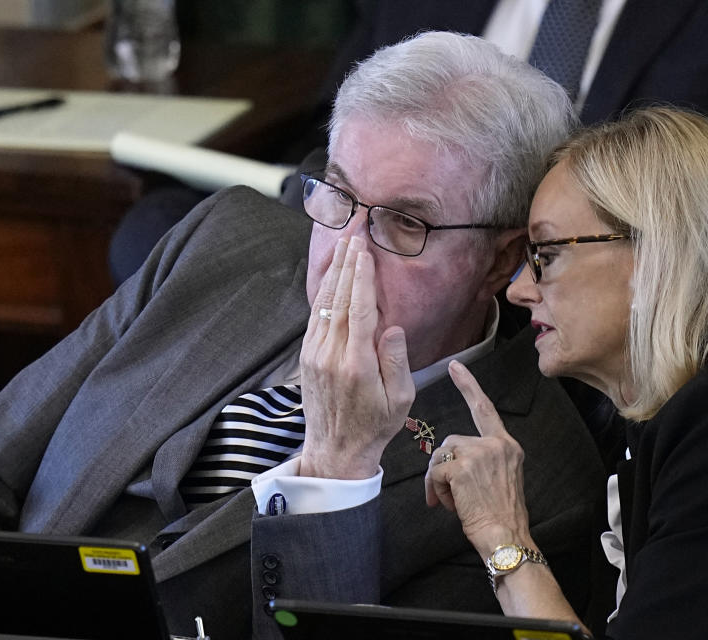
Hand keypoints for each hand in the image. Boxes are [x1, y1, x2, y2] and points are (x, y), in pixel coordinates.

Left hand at [298, 236, 414, 478]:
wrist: (336, 451)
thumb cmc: (376, 425)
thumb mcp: (400, 399)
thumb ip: (396, 360)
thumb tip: (393, 327)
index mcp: (357, 364)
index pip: (360, 310)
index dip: (362, 278)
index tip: (366, 252)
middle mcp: (332, 355)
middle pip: (339, 299)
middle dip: (348, 264)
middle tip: (355, 234)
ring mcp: (315, 355)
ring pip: (324, 304)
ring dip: (334, 273)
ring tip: (343, 246)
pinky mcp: (307, 358)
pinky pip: (315, 317)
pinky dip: (322, 293)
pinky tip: (330, 277)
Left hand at [424, 360, 531, 557]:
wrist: (506, 538)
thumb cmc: (500, 517)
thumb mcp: (501, 480)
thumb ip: (483, 461)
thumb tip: (452, 463)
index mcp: (507, 446)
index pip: (485, 409)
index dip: (469, 386)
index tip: (456, 367)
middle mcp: (497, 444)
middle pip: (452, 441)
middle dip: (444, 467)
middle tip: (447, 494)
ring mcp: (481, 452)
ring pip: (441, 455)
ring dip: (440, 481)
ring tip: (454, 502)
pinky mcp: (464, 466)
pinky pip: (435, 471)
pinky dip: (436, 489)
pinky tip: (450, 504)